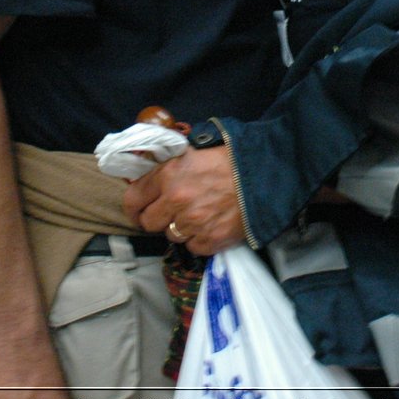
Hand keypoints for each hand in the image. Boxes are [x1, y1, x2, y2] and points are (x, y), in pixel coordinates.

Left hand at [122, 147, 244, 255]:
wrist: (265, 174)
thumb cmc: (230, 158)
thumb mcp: (192, 151)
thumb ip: (167, 166)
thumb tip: (147, 178)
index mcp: (168, 174)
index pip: (133, 200)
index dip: (134, 207)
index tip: (138, 211)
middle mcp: (176, 200)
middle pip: (148, 223)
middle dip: (156, 219)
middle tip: (169, 213)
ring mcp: (194, 223)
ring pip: (171, 236)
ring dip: (180, 228)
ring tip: (197, 215)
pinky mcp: (211, 239)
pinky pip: (193, 247)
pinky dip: (199, 239)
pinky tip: (211, 224)